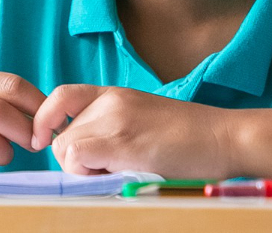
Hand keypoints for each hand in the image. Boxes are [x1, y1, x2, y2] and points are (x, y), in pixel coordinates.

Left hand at [31, 85, 234, 178]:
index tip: (45, 141)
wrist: (226, 137)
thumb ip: (111, 127)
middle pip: (61, 134)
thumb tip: (80, 152)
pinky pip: (78, 157)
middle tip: (108, 171)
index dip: (44, 120)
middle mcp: (109, 101)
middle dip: (75, 160)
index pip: (60, 96)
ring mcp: (114, 119)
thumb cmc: (192, 139)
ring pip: (65, 148)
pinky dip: (88, 175)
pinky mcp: (121, 141)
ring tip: (119, 174)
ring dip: (83, 171)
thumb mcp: (143, 120)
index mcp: (114, 94)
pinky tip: (118, 177)